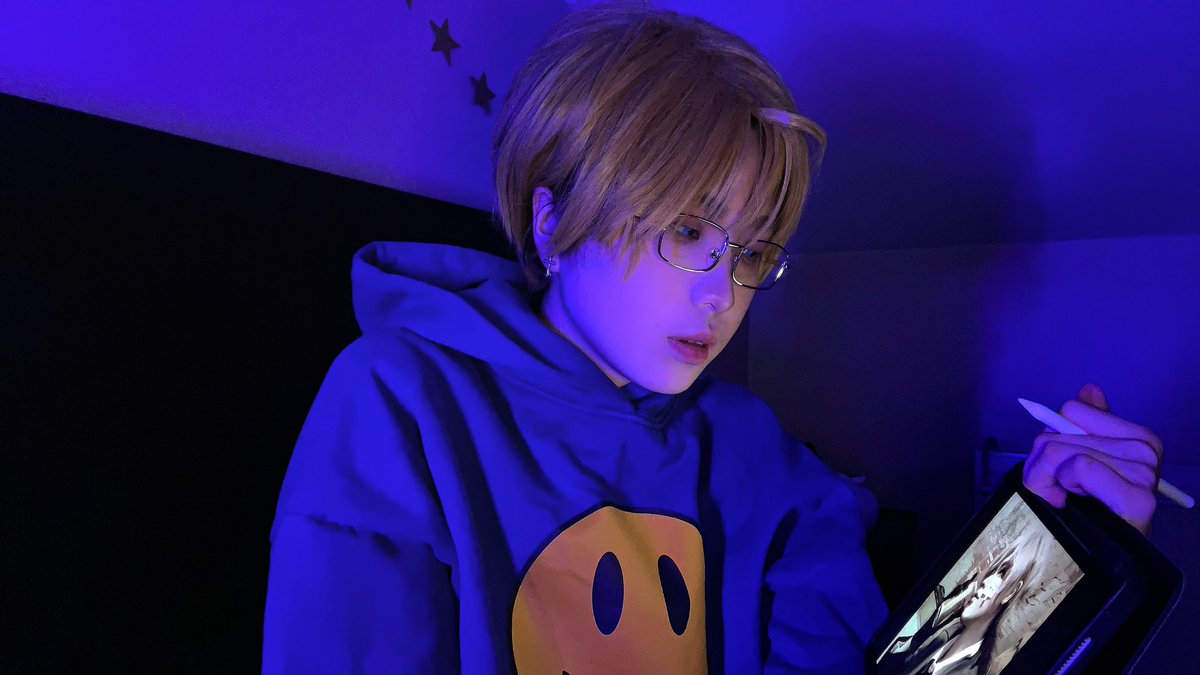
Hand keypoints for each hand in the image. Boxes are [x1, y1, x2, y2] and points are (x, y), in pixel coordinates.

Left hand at [1022, 383, 1161, 534]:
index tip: (1061, 464)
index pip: (1072, 410)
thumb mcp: (1078, 457)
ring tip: (1065, 497)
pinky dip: (1063, 485)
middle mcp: (1147, 450)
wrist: (1096, 555)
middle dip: (1044, 461)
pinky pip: (1080, 467)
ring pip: (1065, 451)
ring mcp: (1145, 473)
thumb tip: (1090, 389)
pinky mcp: (1137, 496)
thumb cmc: (1086, 506)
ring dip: (1049, 477)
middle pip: (1061, 431)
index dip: (1054, 436)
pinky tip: (1074, 502)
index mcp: (1137, 436)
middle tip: (1057, 487)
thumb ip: (1084, 423)